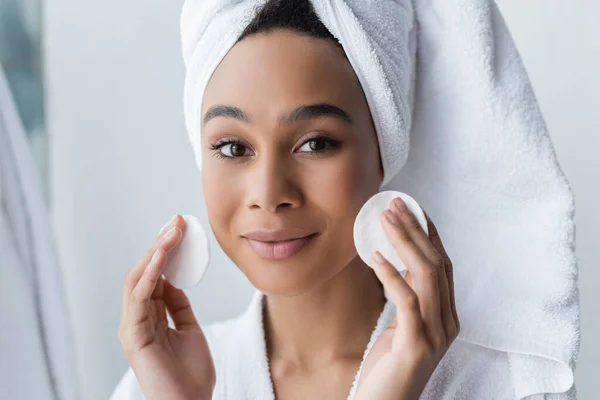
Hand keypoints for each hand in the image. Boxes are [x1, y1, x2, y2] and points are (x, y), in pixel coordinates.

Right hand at [118, 214, 214, 399]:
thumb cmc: (190, 374)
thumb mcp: (188, 329)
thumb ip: (178, 305)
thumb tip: (174, 280)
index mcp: (148, 317)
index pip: (153, 275)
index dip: (165, 251)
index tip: (180, 228)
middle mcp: (136, 319)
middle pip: (143, 272)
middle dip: (160, 245)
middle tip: (176, 222)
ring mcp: (132, 327)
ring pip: (137, 279)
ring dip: (155, 253)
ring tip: (171, 232)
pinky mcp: (132, 336)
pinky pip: (138, 297)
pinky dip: (150, 274)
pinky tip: (162, 256)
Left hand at [354, 198, 459, 399]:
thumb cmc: (388, 368)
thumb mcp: (401, 327)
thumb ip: (407, 299)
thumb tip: (396, 262)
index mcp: (446, 316)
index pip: (442, 265)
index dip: (428, 234)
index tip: (411, 208)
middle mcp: (448, 323)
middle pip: (436, 263)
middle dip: (416, 229)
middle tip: (396, 203)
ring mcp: (436, 335)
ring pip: (426, 275)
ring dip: (405, 242)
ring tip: (386, 218)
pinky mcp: (417, 346)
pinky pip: (407, 301)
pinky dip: (392, 275)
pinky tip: (376, 257)